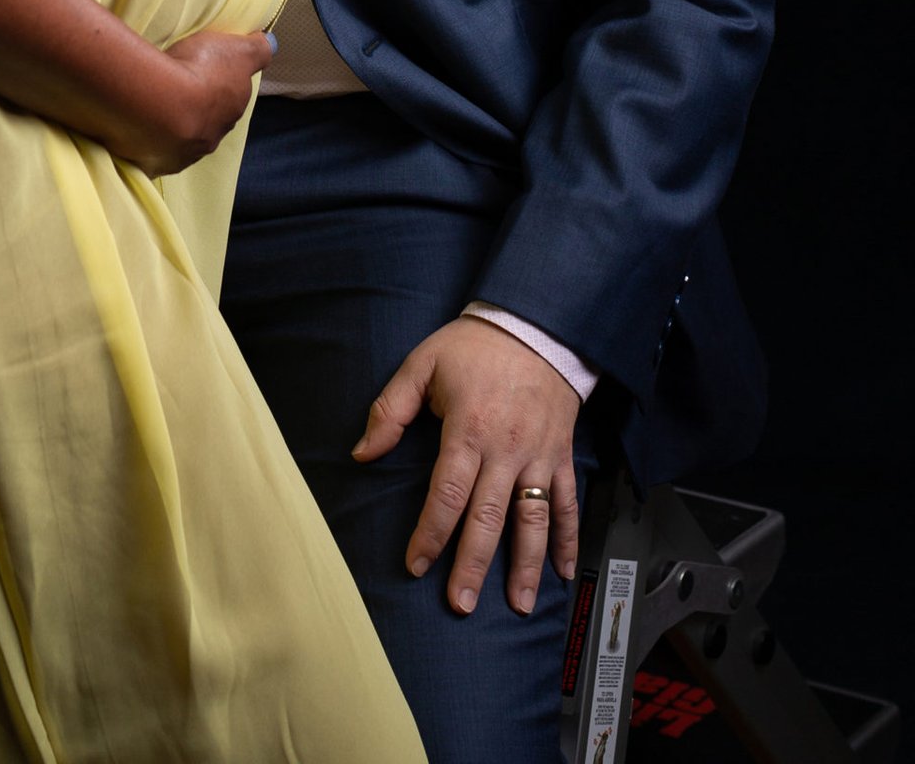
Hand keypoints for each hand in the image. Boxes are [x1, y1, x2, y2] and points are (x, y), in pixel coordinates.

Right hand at [124, 27, 276, 175]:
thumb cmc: (201, 70)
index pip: (230, 100)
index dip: (220, 86)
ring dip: (174, 126)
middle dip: (199, 109)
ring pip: (183, 139)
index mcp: (231, 112)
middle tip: (179, 88)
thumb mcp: (239, 49)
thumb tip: (270, 46)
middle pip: (208, 122)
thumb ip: (258, 50)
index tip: (205, 72)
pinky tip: (143, 128)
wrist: (162, 99)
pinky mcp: (158, 163)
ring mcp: (185, 153)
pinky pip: (158, 152)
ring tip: (157, 107)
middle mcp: (213, 137)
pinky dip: (153, 142)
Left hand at [352, 316, 579, 615]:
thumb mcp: (422, 364)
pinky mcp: (561, 455)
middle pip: (488, 517)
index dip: (430, 532)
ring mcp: (538, 456)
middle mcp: (506, 449)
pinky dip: (568, 538)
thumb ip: (390, 409)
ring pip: (533, 520)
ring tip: (519, 605)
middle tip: (461, 603)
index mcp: (468, 429)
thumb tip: (363, 453)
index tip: (416, 564)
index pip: (447, 493)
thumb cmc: (473, 347)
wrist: (534, 326)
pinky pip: (567, 503)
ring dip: (526, 565)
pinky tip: (563, 571)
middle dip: (473, 564)